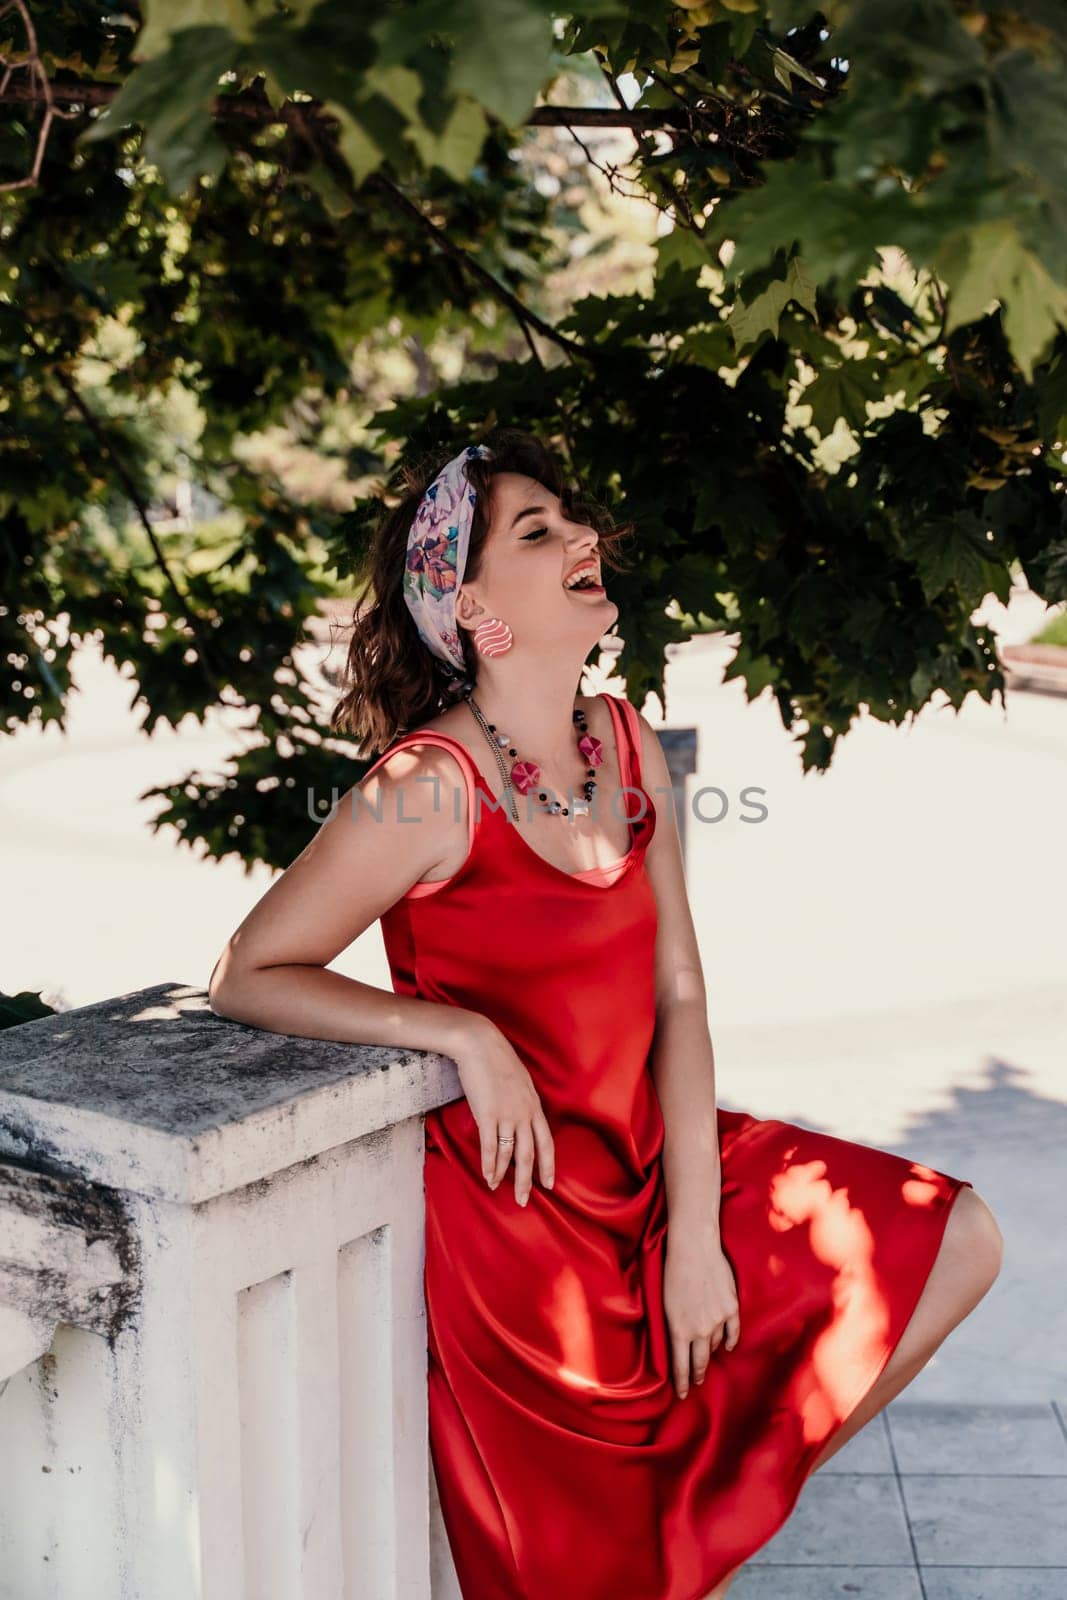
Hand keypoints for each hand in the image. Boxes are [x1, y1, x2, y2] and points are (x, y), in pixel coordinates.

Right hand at [450, 1014, 555, 1204]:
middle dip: (527, 1181)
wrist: (480, 1044)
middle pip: (529, 1155)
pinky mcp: (487, 1115)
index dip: (548, 1165)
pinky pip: (491, 1147)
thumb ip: (522, 1101)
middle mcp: (524, 1114)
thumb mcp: (519, 1081)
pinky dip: (489, 1164)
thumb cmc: (497, 1059)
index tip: (549, 1183)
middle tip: (523, 1200)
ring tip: (497, 1189)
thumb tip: (520, 1116)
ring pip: (509, 1155)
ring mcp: (507, 1115)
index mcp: (534, 1106)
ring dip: (503, 1175)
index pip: (546, 1142)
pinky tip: (487, 1177)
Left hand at [662, 1223, 739, 1398]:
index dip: (682, 1383)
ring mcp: (718, 1319)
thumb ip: (672, 1326)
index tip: (681, 1395)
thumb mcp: (663, 1303)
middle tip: (695, 1383)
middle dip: (697, 1374)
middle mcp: (700, 1329)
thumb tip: (678, 1343)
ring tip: (706, 1355)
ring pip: (716, 1344)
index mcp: (679, 1330)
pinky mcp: (732, 1307)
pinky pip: (733, 1332)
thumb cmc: (672, 1270)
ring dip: (710, 1350)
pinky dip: (729, 1340)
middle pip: (700, 1361)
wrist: (693, 1247)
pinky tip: (727, 1345)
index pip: (681, 1366)